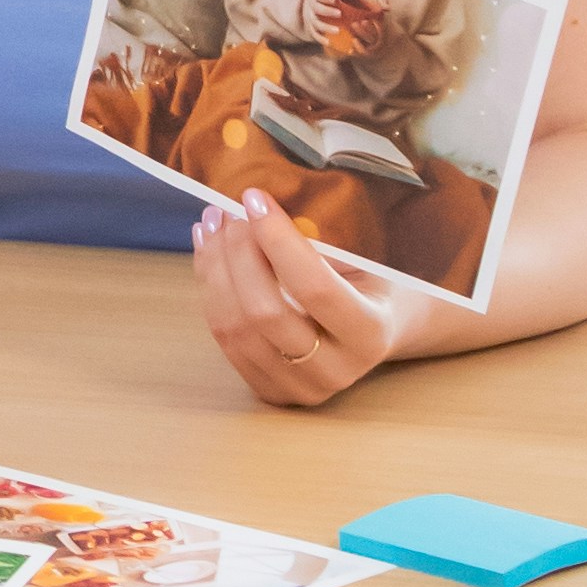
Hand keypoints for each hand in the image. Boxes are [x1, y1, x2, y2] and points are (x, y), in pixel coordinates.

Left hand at [188, 189, 428, 408]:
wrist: (378, 326)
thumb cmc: (371, 279)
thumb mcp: (364, 256)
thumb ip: (319, 240)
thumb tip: (253, 207)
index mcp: (370, 334)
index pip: (314, 287)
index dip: (278, 240)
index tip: (254, 198)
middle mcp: (336, 370)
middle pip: (265, 313)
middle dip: (238, 254)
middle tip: (227, 212)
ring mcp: (299, 388)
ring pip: (235, 329)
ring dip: (214, 269)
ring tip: (213, 224)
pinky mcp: (268, 389)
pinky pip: (225, 339)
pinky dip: (210, 289)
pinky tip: (209, 251)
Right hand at [307, 0, 389, 57]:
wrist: (320, 2)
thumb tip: (387, 6)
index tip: (336, 1)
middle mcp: (312, 3)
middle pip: (317, 8)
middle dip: (327, 11)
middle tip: (339, 14)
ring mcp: (311, 15)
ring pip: (315, 22)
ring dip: (325, 27)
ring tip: (337, 31)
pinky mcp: (312, 26)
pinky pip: (314, 33)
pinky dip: (320, 38)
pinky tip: (330, 43)